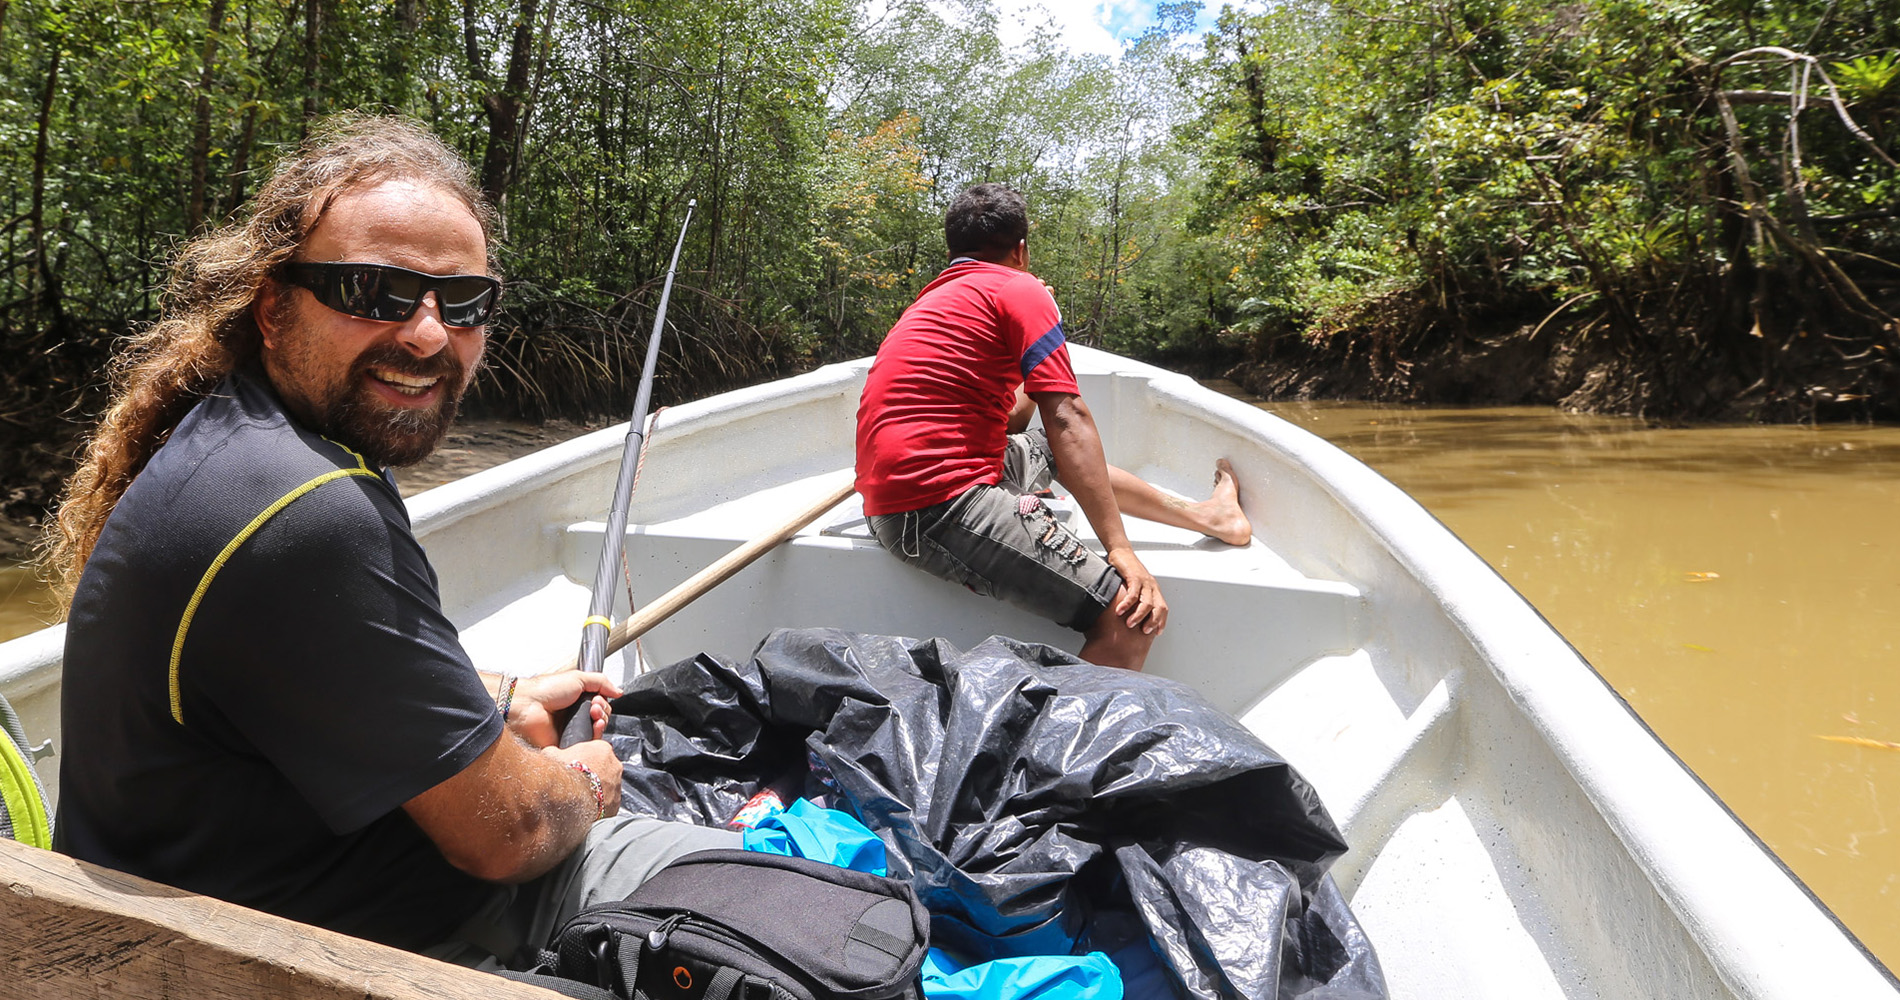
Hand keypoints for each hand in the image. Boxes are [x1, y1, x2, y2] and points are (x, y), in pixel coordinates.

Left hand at [508, 670, 622, 747]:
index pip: (601, 706)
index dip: (603, 703)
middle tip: (593, 707)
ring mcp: (571, 731)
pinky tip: (591, 729)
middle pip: (601, 720)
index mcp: (576, 701)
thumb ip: (601, 682)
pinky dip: (592, 739)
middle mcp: (574, 717)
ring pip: (596, 733)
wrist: (527, 705)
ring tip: (592, 716)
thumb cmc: (545, 690)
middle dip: (602, 712)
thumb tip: (619, 691)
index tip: (597, 699)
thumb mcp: (578, 678)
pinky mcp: (567, 745)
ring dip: (600, 723)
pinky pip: (586, 747)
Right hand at [543, 741, 622, 818]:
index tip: (574, 765)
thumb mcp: (551, 755)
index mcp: (602, 748)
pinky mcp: (616, 804)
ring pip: (607, 786)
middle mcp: (615, 765)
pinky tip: (584, 807)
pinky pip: (607, 803)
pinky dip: (598, 805)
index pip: (595, 750)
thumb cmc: (562, 774)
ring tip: (579, 797)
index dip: (583, 757)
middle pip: (604, 768)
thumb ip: (555, 752)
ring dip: (596, 790)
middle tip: (576, 782)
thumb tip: (551, 752)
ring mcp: (618, 785)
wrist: (569, 799)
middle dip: (592, 774)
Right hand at [1105, 549, 1166, 634]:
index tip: (1157, 632)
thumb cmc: (1127, 570)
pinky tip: (1120, 611)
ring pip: (1147, 603)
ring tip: (1130, 624)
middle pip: (1158, 607)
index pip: (1163, 608)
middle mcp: (1152, 586)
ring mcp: (1144, 581)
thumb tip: (1133, 615)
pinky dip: (1127, 604)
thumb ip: (1138, 598)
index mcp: (1154, 590)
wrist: (1122, 552)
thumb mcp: (1136, 586)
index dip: (1161, 621)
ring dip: (1139, 615)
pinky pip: (1133, 594)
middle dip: (1152, 621)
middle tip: (1144, 631)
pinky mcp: (1134, 577)